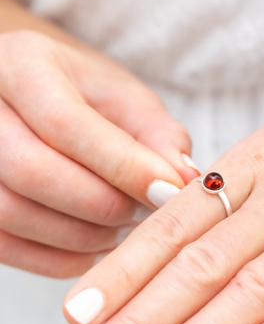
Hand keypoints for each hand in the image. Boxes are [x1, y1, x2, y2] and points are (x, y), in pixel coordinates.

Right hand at [0, 30, 198, 277]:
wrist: (36, 102)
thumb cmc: (87, 99)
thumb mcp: (128, 100)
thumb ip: (159, 135)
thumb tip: (185, 180)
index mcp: (22, 65)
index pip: (64, 122)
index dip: (121, 165)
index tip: (168, 191)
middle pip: (30, 171)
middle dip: (101, 204)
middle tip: (144, 211)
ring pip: (12, 214)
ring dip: (82, 236)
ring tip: (124, 229)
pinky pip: (7, 246)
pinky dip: (59, 259)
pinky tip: (96, 247)